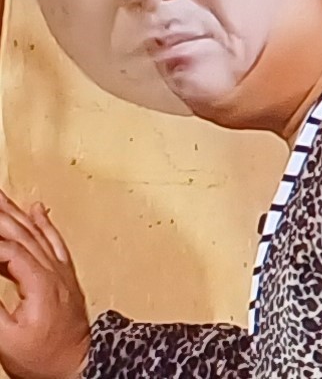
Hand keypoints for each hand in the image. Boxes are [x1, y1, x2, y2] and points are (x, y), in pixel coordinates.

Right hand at [0, 194, 88, 378]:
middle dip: (0, 212)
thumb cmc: (44, 358)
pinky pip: (54, 242)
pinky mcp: (65, 277)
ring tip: (0, 194)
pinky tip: (37, 209)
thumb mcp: (5, 338)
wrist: (78, 366)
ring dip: (16, 212)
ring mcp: (62, 273)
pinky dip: (44, 223)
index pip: (9, 250)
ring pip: (38, 233)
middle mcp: (55, 272)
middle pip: (23, 234)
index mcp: (41, 284)